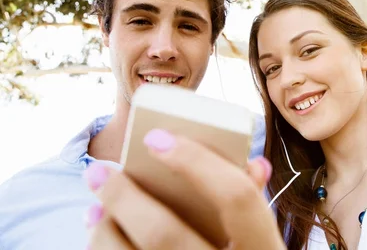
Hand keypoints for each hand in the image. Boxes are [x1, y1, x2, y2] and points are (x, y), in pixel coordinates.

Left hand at [85, 129, 284, 249]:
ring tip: (94, 206)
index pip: (237, 198)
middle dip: (124, 197)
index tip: (156, 138)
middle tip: (98, 169)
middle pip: (166, 234)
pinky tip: (100, 235)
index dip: (197, 162)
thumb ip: (252, 204)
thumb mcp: (261, 241)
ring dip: (104, 230)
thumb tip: (253, 162)